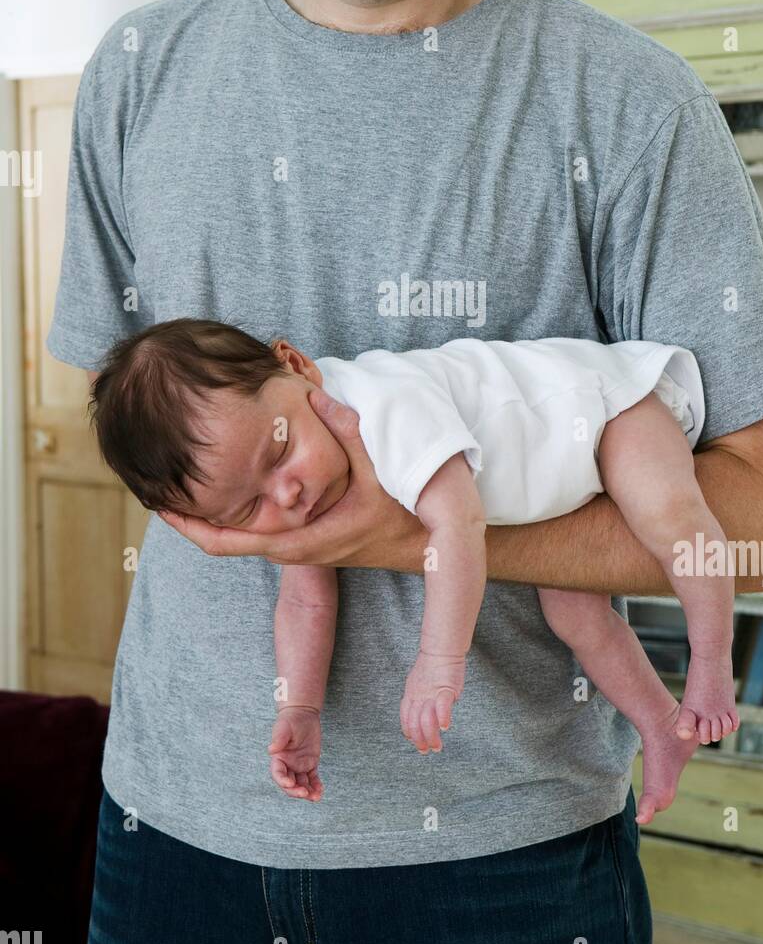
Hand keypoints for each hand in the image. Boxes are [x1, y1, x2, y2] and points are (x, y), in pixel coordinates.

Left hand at [157, 387, 425, 570]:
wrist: (426, 546)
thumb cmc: (403, 512)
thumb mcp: (380, 469)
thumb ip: (350, 431)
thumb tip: (316, 396)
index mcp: (298, 539)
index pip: (228, 542)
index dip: (189, 525)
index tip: (159, 504)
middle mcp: (291, 547)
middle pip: (224, 538)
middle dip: (191, 515)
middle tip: (154, 483)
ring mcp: (296, 543)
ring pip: (239, 533)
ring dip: (210, 514)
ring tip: (177, 482)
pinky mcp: (303, 534)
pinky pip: (255, 527)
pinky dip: (232, 511)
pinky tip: (222, 485)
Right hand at [268, 706, 322, 799]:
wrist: (302, 714)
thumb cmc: (290, 720)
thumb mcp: (283, 728)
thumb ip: (278, 739)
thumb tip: (271, 750)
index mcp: (278, 758)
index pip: (278, 774)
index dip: (283, 781)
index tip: (291, 783)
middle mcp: (288, 765)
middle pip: (290, 784)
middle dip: (296, 791)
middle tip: (305, 793)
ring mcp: (299, 766)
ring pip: (302, 784)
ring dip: (308, 792)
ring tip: (316, 797)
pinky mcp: (310, 763)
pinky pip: (313, 778)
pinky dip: (316, 786)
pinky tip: (320, 791)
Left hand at [400, 650, 466, 754]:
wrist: (441, 648)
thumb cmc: (433, 667)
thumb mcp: (419, 684)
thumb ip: (419, 699)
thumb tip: (421, 714)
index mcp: (411, 695)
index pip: (405, 719)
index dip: (409, 733)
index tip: (415, 743)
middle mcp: (418, 696)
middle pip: (414, 723)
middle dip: (420, 740)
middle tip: (426, 750)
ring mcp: (431, 693)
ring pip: (426, 719)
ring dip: (430, 736)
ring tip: (436, 746)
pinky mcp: (446, 689)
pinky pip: (442, 706)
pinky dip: (442, 718)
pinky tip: (445, 727)